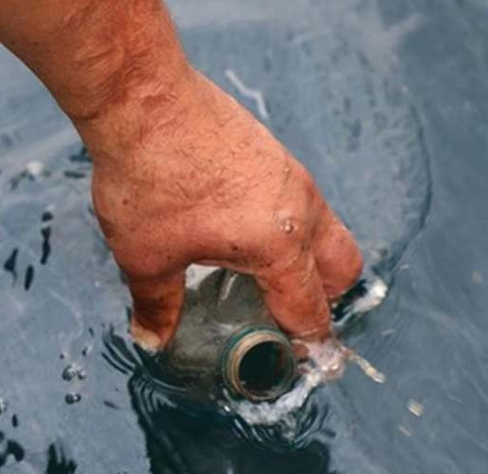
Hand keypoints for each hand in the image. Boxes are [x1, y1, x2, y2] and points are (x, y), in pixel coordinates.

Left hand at [81, 71, 363, 349]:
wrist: (144, 99)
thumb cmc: (150, 178)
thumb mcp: (147, 256)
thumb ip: (157, 304)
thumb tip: (152, 337)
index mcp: (278, 246)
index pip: (310, 307)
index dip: (309, 342)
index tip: (301, 360)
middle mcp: (299, 209)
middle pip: (342, 267)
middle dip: (325, 297)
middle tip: (287, 315)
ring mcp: (291, 174)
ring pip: (324, 228)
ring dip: (306, 258)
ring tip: (259, 274)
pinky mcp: (273, 152)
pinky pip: (300, 200)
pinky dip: (288, 224)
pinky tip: (239, 227)